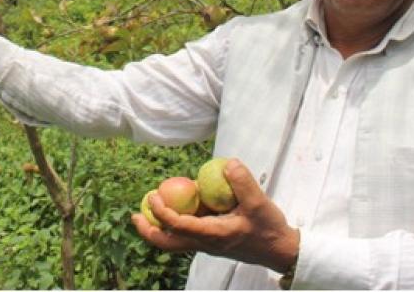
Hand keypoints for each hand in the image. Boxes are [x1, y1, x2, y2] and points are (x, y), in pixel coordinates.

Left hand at [131, 159, 299, 272]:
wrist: (279, 249)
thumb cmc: (268, 228)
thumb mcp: (258, 202)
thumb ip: (242, 181)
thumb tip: (227, 163)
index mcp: (213, 235)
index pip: (179, 226)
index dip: (162, 212)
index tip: (153, 194)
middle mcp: (205, 243)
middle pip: (167, 243)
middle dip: (148, 230)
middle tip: (134, 215)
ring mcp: (207, 243)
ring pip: (175, 240)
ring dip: (159, 225)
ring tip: (151, 204)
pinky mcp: (211, 240)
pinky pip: (187, 232)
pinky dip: (177, 220)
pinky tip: (179, 202)